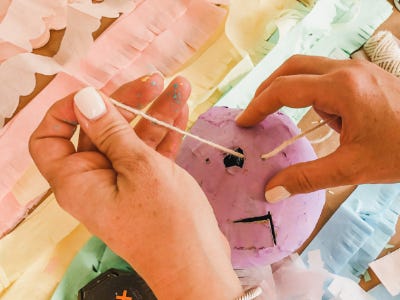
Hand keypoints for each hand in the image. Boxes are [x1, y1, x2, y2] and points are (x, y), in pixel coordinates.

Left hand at [30, 75, 241, 298]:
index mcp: (77, 180)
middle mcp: (95, 180)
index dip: (65, 111)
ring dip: (156, 113)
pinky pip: (150, 153)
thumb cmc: (167, 223)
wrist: (199, 265)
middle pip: (101, 130)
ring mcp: (124, 183)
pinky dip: (165, 134)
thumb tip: (83, 99)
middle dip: (129, 103)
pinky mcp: (147, 186)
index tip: (94, 93)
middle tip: (155, 80)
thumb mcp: (139, 168)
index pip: (50, 138)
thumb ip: (112, 132)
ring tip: (180, 88)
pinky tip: (182, 110)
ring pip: (133, 139)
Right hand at [236, 55, 399, 202]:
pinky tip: (311, 113)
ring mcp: (357, 69)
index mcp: (341, 88)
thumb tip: (271, 191)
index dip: (258, 105)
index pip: (285, 89)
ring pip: (308, 67)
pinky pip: (325, 75)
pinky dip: (307, 90)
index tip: (243, 123)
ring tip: (275, 112)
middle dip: (268, 88)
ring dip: (287, 86)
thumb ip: (307, 178)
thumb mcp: (352, 168)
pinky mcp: (364, 76)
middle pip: (292, 67)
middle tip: (255, 113)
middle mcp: (346, 70)